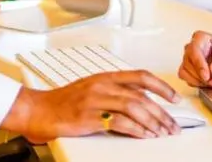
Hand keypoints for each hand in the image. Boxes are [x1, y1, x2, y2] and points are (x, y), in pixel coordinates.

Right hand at [2, 71, 182, 142]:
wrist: (38, 110)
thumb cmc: (62, 102)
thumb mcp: (91, 89)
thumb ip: (113, 91)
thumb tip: (139, 102)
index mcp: (104, 77)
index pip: (140, 76)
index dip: (161, 87)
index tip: (173, 98)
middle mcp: (102, 86)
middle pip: (141, 96)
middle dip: (161, 112)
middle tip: (172, 124)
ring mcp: (95, 101)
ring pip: (134, 108)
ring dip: (152, 122)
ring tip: (162, 132)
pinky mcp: (89, 117)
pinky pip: (119, 122)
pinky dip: (136, 130)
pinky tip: (144, 135)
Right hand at [178, 30, 211, 89]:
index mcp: (201, 39)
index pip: (193, 50)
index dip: (199, 64)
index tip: (207, 76)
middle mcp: (194, 49)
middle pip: (188, 64)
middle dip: (203, 77)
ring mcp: (192, 62)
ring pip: (186, 74)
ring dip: (202, 83)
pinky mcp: (193, 74)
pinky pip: (189, 82)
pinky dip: (201, 86)